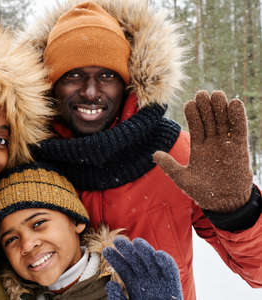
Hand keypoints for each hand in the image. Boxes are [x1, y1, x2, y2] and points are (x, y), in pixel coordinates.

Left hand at [103, 237, 182, 299]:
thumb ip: (117, 298)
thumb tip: (110, 284)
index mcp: (133, 283)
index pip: (123, 267)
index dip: (115, 259)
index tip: (106, 251)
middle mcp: (145, 278)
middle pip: (135, 260)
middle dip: (127, 250)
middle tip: (118, 241)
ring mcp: (158, 280)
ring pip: (151, 261)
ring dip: (145, 251)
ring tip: (137, 242)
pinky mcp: (172, 284)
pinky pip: (170, 271)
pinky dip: (166, 262)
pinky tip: (158, 254)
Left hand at [153, 90, 252, 212]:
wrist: (224, 204)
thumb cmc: (203, 192)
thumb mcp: (183, 178)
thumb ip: (169, 166)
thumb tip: (154, 154)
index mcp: (199, 147)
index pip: (196, 126)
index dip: (193, 114)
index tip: (188, 103)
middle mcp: (212, 143)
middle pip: (209, 120)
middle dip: (206, 107)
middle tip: (202, 93)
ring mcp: (226, 144)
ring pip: (223, 121)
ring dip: (221, 108)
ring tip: (216, 94)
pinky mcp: (239, 148)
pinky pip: (238, 129)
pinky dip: (237, 117)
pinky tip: (234, 103)